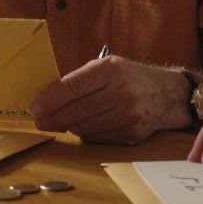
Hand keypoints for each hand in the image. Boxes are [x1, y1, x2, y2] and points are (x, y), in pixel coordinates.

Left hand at [30, 55, 186, 143]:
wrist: (166, 94)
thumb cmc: (129, 77)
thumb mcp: (108, 66)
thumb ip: (81, 78)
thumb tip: (47, 98)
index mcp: (112, 69)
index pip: (74, 86)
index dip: (51, 99)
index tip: (35, 108)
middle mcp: (122, 91)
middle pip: (77, 110)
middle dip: (53, 118)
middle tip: (40, 121)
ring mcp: (129, 114)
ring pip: (85, 127)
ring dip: (68, 126)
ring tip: (59, 122)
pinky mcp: (132, 133)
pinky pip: (98, 137)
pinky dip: (86, 133)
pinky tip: (82, 126)